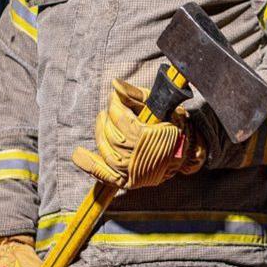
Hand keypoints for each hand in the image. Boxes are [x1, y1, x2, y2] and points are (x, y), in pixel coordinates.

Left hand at [70, 78, 203, 189]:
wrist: (187, 152)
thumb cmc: (174, 125)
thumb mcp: (160, 105)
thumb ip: (136, 95)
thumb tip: (115, 85)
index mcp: (154, 139)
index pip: (124, 121)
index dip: (115, 107)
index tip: (114, 98)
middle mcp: (144, 159)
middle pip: (114, 137)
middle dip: (108, 120)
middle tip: (110, 109)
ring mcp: (136, 172)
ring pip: (108, 153)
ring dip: (101, 135)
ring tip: (103, 121)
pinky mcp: (129, 181)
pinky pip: (105, 175)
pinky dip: (90, 165)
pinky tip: (79, 154)